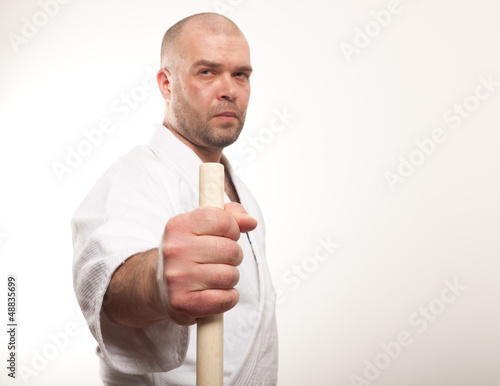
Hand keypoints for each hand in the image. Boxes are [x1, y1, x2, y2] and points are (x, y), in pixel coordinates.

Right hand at [158, 202, 256, 324]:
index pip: (223, 220)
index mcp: (179, 225)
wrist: (159, 285)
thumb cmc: (189, 252)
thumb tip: (250, 222)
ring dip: (230, 278)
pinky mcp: (182, 302)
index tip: (226, 236)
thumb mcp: (203, 226)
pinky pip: (225, 299)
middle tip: (220, 260)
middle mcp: (175, 250)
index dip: (232, 229)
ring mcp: (177, 277)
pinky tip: (216, 293)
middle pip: (231, 250)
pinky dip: (228, 298)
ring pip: (230, 275)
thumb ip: (231, 216)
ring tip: (216, 277)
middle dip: (233, 256)